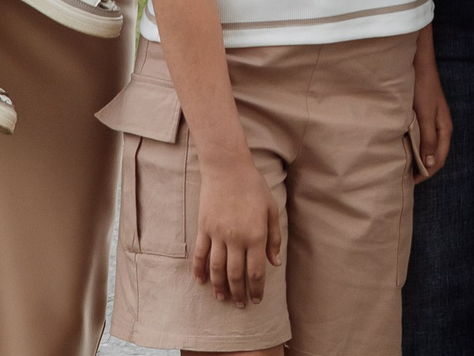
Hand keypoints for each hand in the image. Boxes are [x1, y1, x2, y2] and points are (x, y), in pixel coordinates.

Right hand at [193, 153, 281, 305]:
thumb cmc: (253, 186)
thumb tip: (274, 262)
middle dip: (238, 293)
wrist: (227, 168)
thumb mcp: (271, 209)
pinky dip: (199, 269)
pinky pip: (200, 253)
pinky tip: (201, 281)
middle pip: (235, 274)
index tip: (256, 300)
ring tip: (221, 298)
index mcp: (255, 235)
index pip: (256, 271)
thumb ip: (274, 238)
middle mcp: (236, 239)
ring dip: (219, 286)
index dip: (256, 289)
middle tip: (240, 304)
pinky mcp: (204, 228)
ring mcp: (217, 234)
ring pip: (217, 268)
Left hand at [411, 26, 452, 181]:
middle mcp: (439, 127)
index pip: (438, 160)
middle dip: (420, 168)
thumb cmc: (423, 87)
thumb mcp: (425, 114)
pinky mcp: (421, 114)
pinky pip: (418, 136)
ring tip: (400, 166)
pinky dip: (410, 144)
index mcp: (444, 129)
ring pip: (424, 146)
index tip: (409, 182)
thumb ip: (427, 139)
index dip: (425, 173)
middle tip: (402, 178)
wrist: (417, 62)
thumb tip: (428, 165)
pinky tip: (399, 146)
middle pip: (432, 155)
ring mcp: (430, 121)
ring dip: (415, 157)